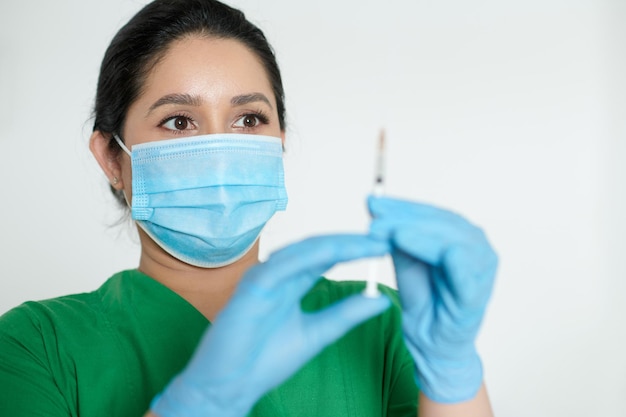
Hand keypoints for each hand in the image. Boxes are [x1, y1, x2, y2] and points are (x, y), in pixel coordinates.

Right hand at [151, 234, 391, 416]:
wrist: (229, 387)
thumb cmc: (265, 361)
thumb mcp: (318, 333)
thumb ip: (346, 314)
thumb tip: (381, 299)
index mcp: (291, 282)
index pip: (327, 257)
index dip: (356, 250)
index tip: (387, 247)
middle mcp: (278, 273)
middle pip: (319, 248)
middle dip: (353, 241)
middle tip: (386, 237)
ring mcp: (264, 277)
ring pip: (304, 251)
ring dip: (337, 244)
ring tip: (368, 242)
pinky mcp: (251, 287)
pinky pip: (283, 266)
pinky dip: (309, 257)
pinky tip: (335, 252)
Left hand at [368, 196, 496, 402]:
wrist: (432, 347)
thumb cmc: (424, 304)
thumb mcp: (405, 263)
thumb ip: (398, 238)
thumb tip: (378, 208)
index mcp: (463, 237)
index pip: (432, 213)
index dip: (402, 206)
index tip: (372, 201)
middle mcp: (477, 248)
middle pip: (440, 221)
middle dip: (403, 216)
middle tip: (373, 214)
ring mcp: (481, 268)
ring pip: (447, 236)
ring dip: (411, 229)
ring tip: (382, 229)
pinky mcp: (476, 291)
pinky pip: (458, 263)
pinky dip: (428, 247)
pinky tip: (401, 241)